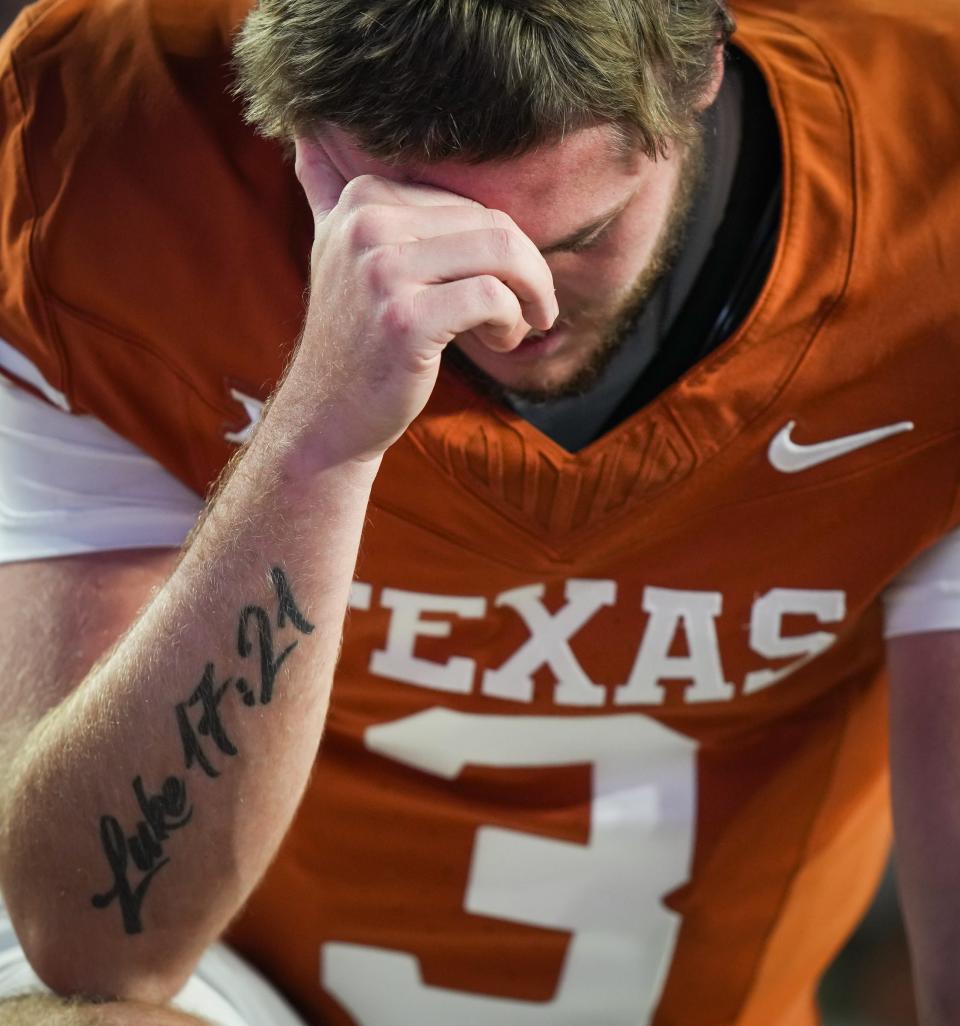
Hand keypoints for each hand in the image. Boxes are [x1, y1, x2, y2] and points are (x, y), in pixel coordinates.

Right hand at [287, 137, 557, 462]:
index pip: (469, 201)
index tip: (504, 285)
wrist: (327, 414)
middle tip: (531, 310)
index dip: (503, 245)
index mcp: (362, 198)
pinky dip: (512, 321)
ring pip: (501, 253)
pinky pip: (492, 298)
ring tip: (517, 326)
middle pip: (493, 223)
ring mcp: (383, 272)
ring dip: (530, 294)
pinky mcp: (405, 319)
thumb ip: (325, 191)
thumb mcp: (330, 252)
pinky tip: (502, 341)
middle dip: (528, 270)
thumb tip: (306, 133)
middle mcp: (367, 225)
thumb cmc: (351, 338)